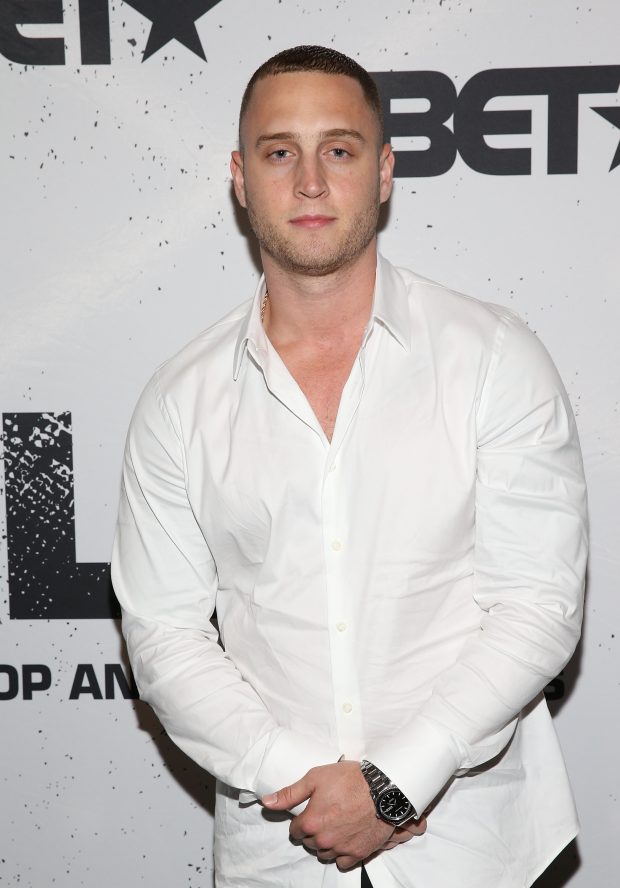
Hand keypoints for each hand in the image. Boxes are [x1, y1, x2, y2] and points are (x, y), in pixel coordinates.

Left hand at [262, 761, 423, 869]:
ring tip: (336, 825)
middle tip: (325, 815)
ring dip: (326, 843)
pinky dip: (342, 853)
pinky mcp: (358, 853)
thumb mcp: (315, 778)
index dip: (301, 820)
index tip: (310, 811)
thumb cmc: (350, 779)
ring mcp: (341, 849)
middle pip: (309, 842)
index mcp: (311, 822)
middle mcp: (324, 840)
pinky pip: (342, 862)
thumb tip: (267, 801)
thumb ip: (289, 793)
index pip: (295, 831)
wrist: (383, 788)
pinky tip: (346, 837)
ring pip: (324, 853)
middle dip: (314, 831)